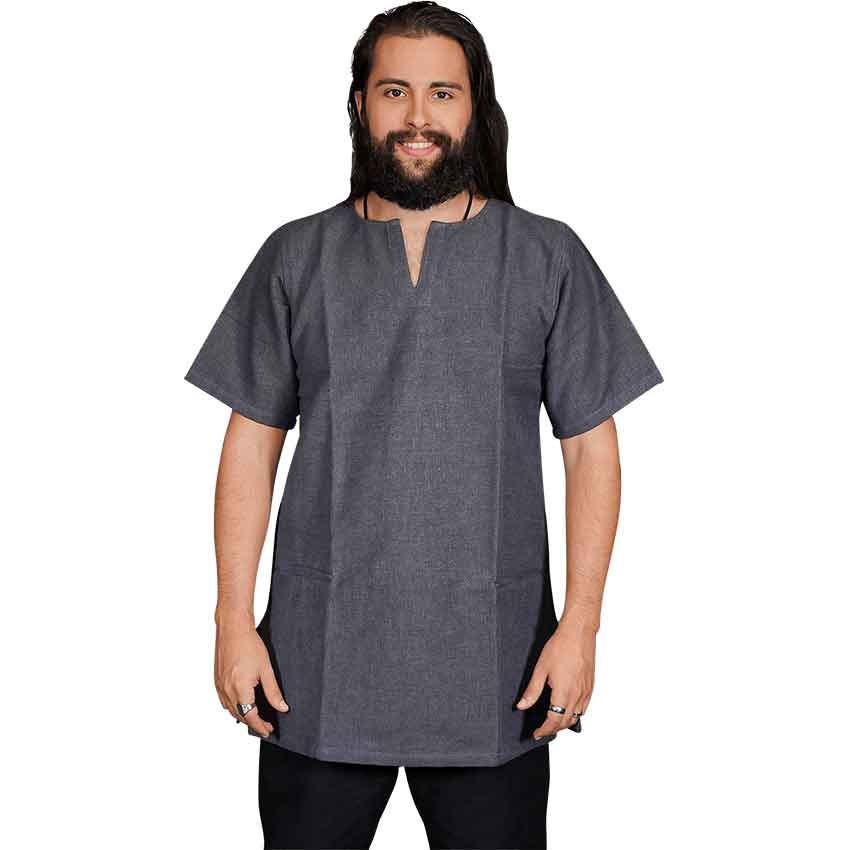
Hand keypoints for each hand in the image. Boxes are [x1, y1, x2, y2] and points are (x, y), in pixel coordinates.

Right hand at [214, 614, 288, 737]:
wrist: (233, 629)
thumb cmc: (249, 644)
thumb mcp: (266, 669)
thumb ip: (273, 691)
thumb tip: (282, 707)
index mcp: (240, 689)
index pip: (250, 717)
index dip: (260, 726)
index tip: (269, 730)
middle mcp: (226, 690)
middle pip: (240, 716)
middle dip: (253, 723)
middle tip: (266, 725)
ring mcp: (219, 686)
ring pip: (230, 710)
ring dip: (242, 716)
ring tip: (256, 717)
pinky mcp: (216, 681)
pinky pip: (224, 701)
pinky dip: (233, 706)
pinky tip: (241, 704)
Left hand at [515, 623, 595, 738]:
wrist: (578, 633)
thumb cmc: (560, 646)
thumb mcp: (541, 668)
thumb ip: (532, 690)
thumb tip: (522, 705)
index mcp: (564, 692)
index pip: (554, 721)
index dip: (544, 730)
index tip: (537, 733)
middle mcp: (578, 695)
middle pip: (565, 722)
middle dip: (553, 729)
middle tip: (542, 730)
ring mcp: (586, 691)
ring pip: (576, 717)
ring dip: (564, 722)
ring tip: (552, 721)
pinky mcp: (591, 686)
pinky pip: (584, 708)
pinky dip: (575, 713)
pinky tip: (566, 708)